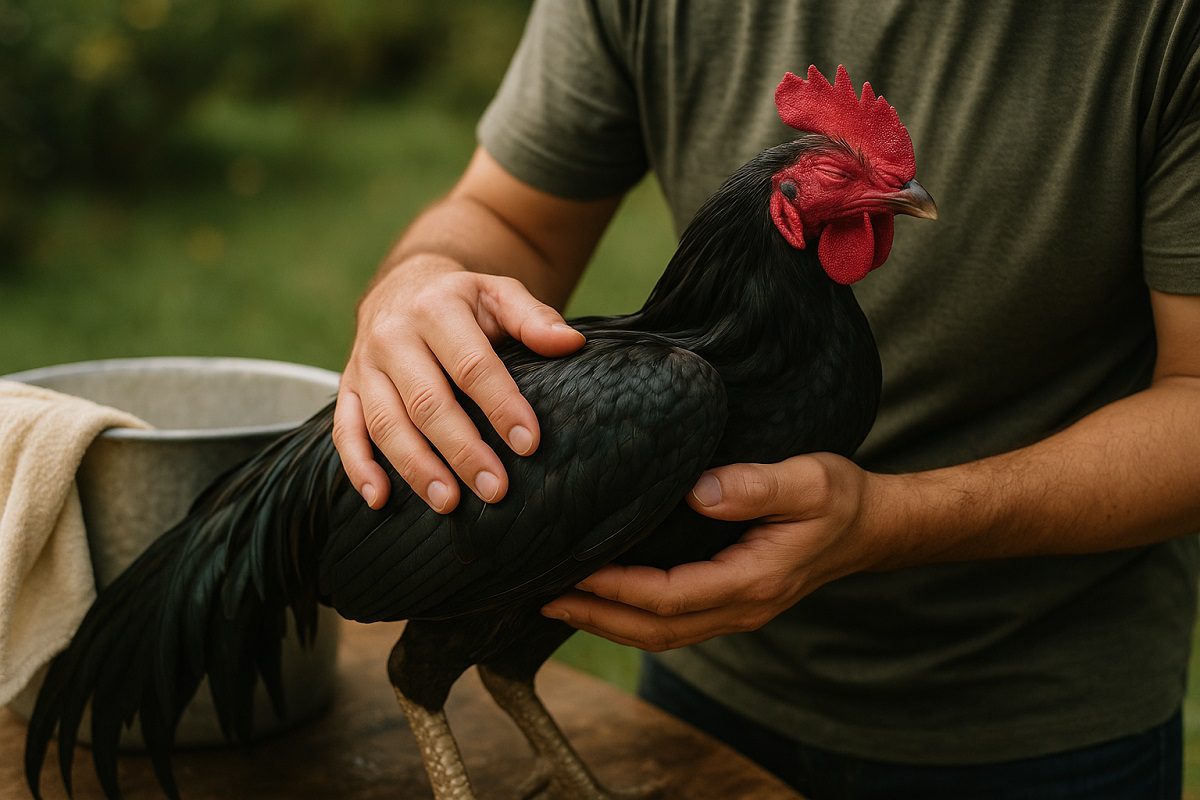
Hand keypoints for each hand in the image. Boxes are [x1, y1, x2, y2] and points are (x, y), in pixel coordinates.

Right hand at [334, 255, 585, 511]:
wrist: (403, 284)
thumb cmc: (462, 300)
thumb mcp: (499, 293)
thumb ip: (534, 318)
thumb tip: (571, 344)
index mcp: (436, 309)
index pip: (472, 366)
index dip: (500, 406)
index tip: (528, 443)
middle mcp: (393, 336)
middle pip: (427, 402)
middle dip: (462, 450)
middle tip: (494, 489)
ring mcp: (364, 364)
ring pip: (386, 423)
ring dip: (416, 467)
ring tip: (449, 502)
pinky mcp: (346, 387)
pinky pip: (345, 430)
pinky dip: (359, 467)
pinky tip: (380, 499)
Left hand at [541, 454, 879, 650]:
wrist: (872, 526)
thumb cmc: (840, 498)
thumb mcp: (809, 480)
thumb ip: (755, 487)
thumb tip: (698, 491)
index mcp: (753, 580)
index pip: (670, 597)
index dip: (617, 589)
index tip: (574, 569)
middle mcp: (742, 607)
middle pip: (656, 630)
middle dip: (597, 617)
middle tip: (543, 597)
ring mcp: (738, 611)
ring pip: (662, 633)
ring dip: (609, 623)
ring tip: (560, 602)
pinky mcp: (733, 602)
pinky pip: (674, 621)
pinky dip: (633, 616)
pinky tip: (606, 597)